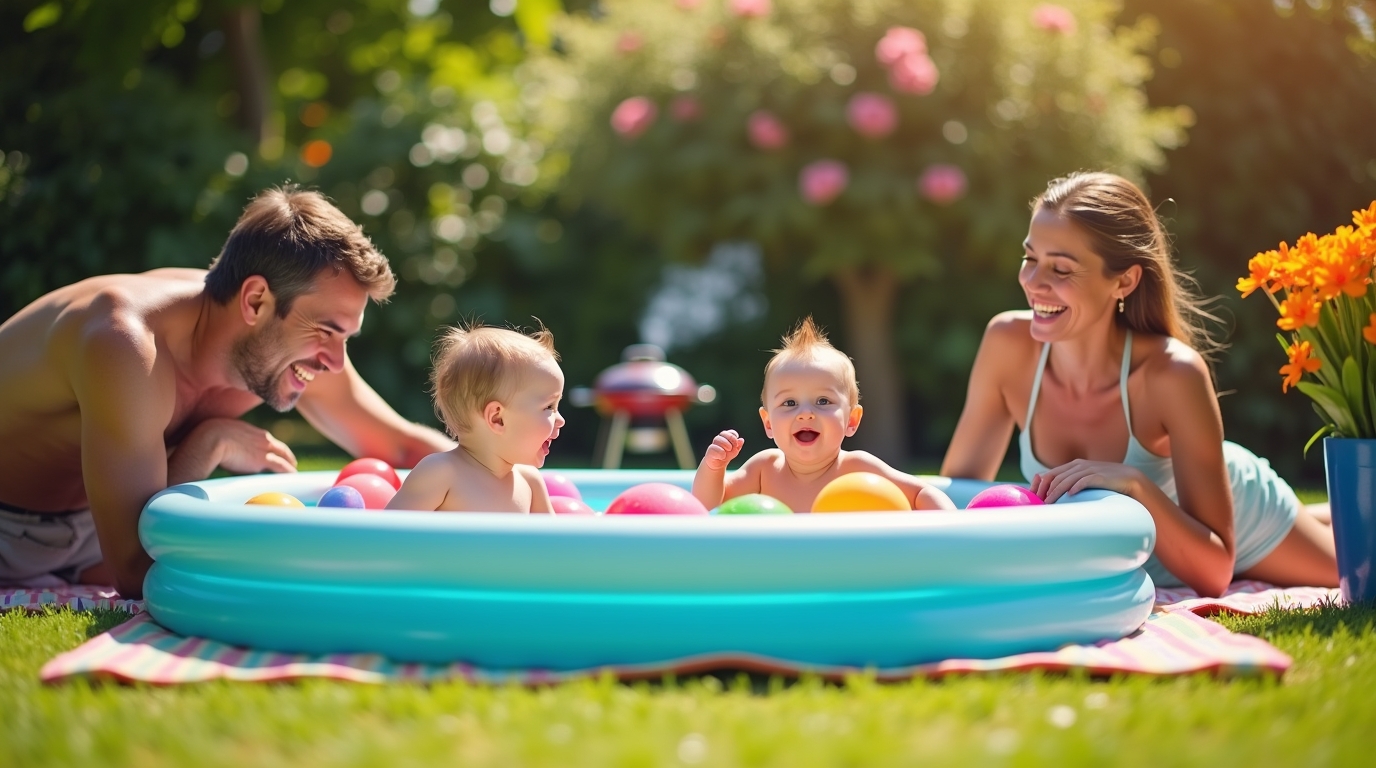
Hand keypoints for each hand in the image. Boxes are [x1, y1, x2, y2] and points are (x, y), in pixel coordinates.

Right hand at [172, 418, 297, 481]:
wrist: (209, 439)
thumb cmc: (205, 439)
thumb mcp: (217, 436)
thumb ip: (221, 443)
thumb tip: (212, 452)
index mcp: (249, 431)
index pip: (266, 439)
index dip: (272, 447)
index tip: (275, 452)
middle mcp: (260, 437)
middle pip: (279, 447)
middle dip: (286, 455)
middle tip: (291, 463)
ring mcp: (263, 448)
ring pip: (284, 457)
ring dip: (290, 465)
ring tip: (294, 473)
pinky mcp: (263, 460)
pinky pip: (281, 467)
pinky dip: (288, 472)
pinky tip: (293, 478)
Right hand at [701, 430, 743, 471]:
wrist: (716, 466)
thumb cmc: (725, 456)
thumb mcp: (734, 452)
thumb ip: (738, 446)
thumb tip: (741, 439)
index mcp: (725, 438)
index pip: (730, 432)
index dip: (734, 435)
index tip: (737, 442)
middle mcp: (718, 440)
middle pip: (723, 433)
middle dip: (731, 438)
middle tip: (734, 445)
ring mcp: (713, 445)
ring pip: (717, 439)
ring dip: (725, 443)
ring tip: (729, 449)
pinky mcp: (709, 452)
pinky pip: (712, 448)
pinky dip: (720, 451)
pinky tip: (723, 456)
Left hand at [1031, 460, 1143, 503]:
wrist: (1130, 478)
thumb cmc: (1106, 482)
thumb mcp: (1086, 479)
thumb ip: (1072, 483)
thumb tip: (1055, 496)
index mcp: (1073, 465)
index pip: (1050, 474)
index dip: (1040, 486)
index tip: (1036, 499)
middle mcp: (1079, 465)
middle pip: (1055, 477)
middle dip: (1045, 491)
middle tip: (1039, 504)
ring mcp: (1089, 469)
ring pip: (1066, 480)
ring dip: (1056, 492)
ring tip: (1049, 503)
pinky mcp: (1100, 475)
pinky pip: (1084, 481)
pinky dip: (1076, 487)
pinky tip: (1070, 495)